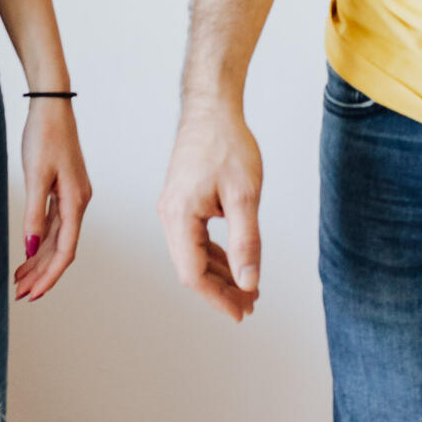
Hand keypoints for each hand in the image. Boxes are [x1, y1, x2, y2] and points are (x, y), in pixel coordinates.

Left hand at [14, 99, 90, 300]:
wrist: (51, 107)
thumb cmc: (44, 136)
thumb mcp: (36, 176)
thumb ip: (34, 215)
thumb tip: (30, 249)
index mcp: (76, 202)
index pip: (66, 250)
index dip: (50, 275)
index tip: (33, 294)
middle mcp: (79, 203)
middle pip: (62, 249)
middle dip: (42, 274)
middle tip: (21, 295)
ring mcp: (72, 196)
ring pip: (57, 238)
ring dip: (40, 261)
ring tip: (20, 281)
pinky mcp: (64, 190)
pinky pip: (54, 224)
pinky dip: (41, 241)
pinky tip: (28, 252)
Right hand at [157, 96, 263, 321]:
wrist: (212, 110)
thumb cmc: (226, 144)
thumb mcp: (244, 196)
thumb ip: (246, 242)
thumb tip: (248, 281)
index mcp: (179, 217)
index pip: (193, 274)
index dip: (218, 298)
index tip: (242, 312)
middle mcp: (170, 216)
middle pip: (192, 268)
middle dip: (222, 290)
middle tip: (251, 304)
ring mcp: (174, 209)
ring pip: (194, 255)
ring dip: (221, 274)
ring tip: (248, 289)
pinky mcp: (183, 202)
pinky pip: (196, 239)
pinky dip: (217, 255)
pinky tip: (236, 262)